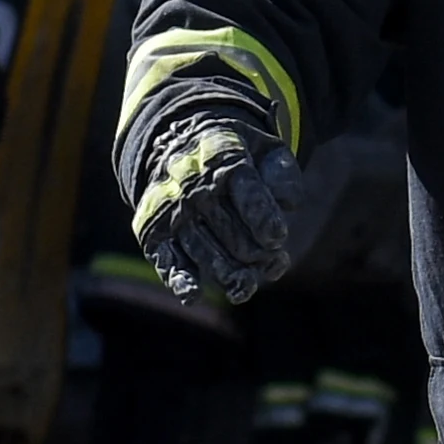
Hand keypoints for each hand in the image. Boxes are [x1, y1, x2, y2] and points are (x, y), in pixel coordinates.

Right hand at [133, 120, 305, 305]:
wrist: (179, 149)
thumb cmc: (238, 158)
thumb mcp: (265, 150)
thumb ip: (283, 174)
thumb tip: (288, 206)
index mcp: (222, 155)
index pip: (247, 189)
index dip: (263, 217)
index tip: (277, 238)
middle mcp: (193, 183)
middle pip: (231, 231)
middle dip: (256, 252)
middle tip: (269, 256)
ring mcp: (172, 210)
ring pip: (205, 252)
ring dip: (229, 274)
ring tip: (246, 284)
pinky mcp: (155, 234)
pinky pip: (167, 259)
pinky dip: (179, 278)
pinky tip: (192, 295)